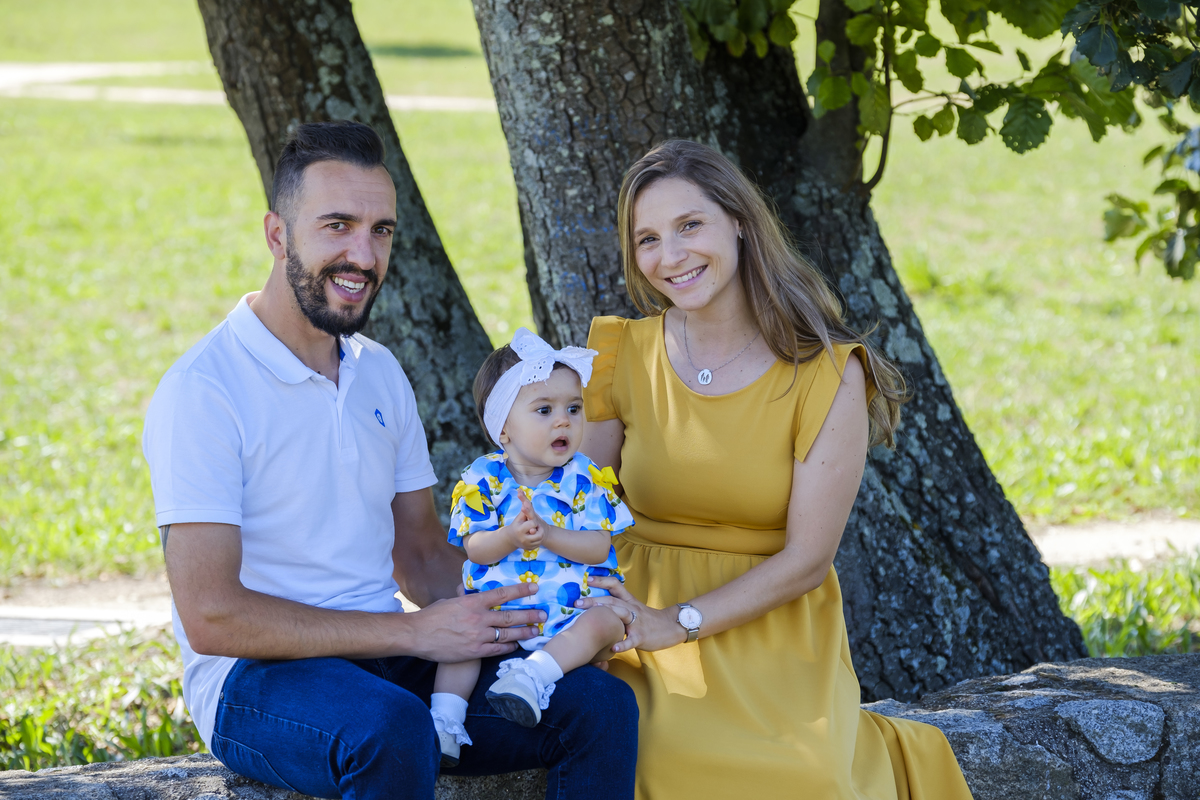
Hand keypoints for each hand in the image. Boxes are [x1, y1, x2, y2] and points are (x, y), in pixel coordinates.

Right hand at [406, 581, 544, 661]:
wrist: (417, 635)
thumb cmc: (432, 616)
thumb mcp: (450, 601)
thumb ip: (465, 597)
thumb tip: (471, 589)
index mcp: (472, 602)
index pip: (502, 594)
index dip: (520, 591)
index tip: (534, 588)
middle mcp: (478, 618)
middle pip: (510, 616)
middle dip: (529, 615)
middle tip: (543, 614)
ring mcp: (477, 636)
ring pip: (507, 634)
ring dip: (524, 632)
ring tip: (536, 631)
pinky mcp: (474, 651)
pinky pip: (497, 650)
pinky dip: (509, 647)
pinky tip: (517, 646)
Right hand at [511, 489, 544, 549]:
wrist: (511, 539)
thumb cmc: (517, 524)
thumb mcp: (520, 516)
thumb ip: (524, 506)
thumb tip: (521, 491)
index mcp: (519, 530)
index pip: (533, 523)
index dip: (534, 522)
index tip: (532, 522)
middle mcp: (523, 539)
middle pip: (539, 532)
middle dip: (538, 528)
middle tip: (535, 527)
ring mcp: (526, 545)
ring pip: (540, 538)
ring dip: (539, 533)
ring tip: (535, 531)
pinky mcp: (529, 549)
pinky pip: (539, 543)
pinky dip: (538, 539)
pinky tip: (534, 536)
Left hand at [575, 576, 686, 653]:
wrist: (671, 627)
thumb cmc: (648, 619)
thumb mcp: (634, 607)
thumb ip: (619, 605)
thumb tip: (598, 604)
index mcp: (629, 601)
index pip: (615, 585)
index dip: (601, 581)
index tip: (587, 579)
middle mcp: (632, 608)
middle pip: (612, 600)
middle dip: (593, 600)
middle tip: (576, 602)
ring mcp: (637, 622)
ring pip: (621, 614)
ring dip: (607, 614)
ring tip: (592, 617)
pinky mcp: (642, 636)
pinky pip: (632, 640)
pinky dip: (623, 644)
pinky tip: (613, 648)